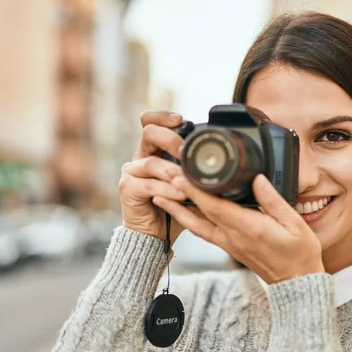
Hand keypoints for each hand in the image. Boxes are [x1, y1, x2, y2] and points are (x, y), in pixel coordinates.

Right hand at [119, 110, 190, 241]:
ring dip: (173, 171)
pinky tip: (180, 195)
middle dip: (171, 139)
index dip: (163, 116)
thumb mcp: (190, 183)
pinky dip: (167, 190)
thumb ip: (196, 169)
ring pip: (151, 162)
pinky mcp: (127, 188)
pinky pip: (149, 185)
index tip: (181, 119)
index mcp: (154, 150)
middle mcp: (140, 157)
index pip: (150, 122)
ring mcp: (132, 172)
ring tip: (187, 181)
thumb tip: (223, 160)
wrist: (155, 235)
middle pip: (148, 133)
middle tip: (186, 152)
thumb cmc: (175, 207)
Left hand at [152, 174, 324, 283]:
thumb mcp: (294, 223)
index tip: (180, 176)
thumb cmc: (299, 253)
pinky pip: (204, 233)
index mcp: (249, 228)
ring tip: (160, 195)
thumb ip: (273, 200)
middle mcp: (234, 237)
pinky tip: (183, 213)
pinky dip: (190, 221)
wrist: (296, 282)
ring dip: (177, 210)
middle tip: (162, 177)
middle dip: (180, 194)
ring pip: (197, 225)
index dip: (195, 191)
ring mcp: (229, 244)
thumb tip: (257, 179)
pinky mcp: (230, 248)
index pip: (215, 207)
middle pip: (200, 213)